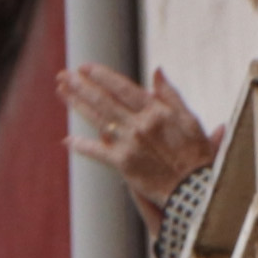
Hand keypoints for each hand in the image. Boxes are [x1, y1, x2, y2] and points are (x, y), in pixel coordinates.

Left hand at [61, 61, 215, 215]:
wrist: (194, 190)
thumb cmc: (195, 153)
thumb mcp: (189, 119)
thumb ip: (170, 94)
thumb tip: (156, 71)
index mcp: (156, 111)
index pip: (122, 88)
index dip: (101, 76)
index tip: (85, 67)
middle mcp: (140, 125)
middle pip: (104, 101)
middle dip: (81, 86)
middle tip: (64, 75)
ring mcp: (130, 144)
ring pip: (97, 119)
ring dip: (77, 104)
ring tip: (61, 91)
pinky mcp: (123, 165)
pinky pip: (98, 153)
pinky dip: (82, 146)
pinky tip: (68, 139)